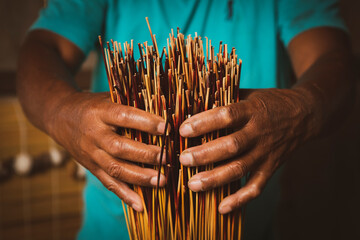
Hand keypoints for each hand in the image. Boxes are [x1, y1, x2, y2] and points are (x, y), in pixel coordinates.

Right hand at [45, 92, 166, 211]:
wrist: (61, 118)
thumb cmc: (93, 106)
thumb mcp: (108, 98)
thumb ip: (131, 104)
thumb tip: (163, 110)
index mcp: (100, 112)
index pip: (124, 117)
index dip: (145, 123)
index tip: (166, 129)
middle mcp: (94, 135)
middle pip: (119, 148)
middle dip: (145, 155)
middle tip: (167, 158)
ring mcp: (92, 154)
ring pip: (115, 169)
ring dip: (139, 177)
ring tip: (161, 181)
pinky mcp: (92, 168)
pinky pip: (108, 183)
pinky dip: (125, 195)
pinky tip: (141, 205)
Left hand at [179, 88, 313, 213]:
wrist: (304, 115)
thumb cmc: (269, 103)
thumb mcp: (250, 94)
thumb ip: (225, 98)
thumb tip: (193, 100)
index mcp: (252, 110)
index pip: (227, 116)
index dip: (205, 123)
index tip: (183, 129)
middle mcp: (259, 133)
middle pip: (231, 146)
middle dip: (205, 154)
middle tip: (183, 159)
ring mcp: (266, 153)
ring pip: (240, 168)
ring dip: (215, 178)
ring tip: (192, 184)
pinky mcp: (271, 168)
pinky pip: (256, 187)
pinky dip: (240, 199)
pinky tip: (222, 208)